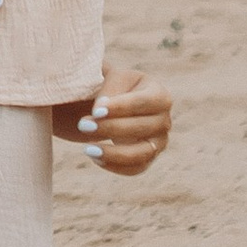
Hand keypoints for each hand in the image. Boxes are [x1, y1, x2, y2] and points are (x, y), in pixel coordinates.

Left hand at [55, 68, 169, 176]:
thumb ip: (108, 89)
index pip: (143, 102)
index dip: (121, 107)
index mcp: (159, 94)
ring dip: (114, 154)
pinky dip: (115, 166)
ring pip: (142, 153)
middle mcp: (164, 119)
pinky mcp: (148, 157)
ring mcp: (159, 141)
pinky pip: (136, 169)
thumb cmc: (113, 87)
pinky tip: (95, 158)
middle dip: (111, 128)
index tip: (96, 111)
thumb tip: (100, 111)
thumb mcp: (111, 78)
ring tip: (88, 149)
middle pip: (142, 128)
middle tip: (83, 125)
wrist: (113, 104)